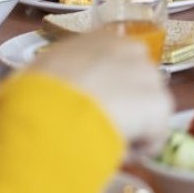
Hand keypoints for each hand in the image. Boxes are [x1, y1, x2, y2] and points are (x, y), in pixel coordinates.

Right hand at [30, 29, 172, 150]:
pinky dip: (140, 148)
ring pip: (148, 108)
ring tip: (106, 142)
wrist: (51, 113)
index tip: (91, 107)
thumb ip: (56, 76)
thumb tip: (48, 91)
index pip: (115, 61)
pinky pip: (155, 135)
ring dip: (134, 126)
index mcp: (100, 39)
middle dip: (124, 104)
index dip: (107, 87)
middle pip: (136, 83)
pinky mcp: (160, 105)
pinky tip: (117, 153)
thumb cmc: (33, 93)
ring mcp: (149, 76)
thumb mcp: (38, 73)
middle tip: (100, 127)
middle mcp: (131, 49)